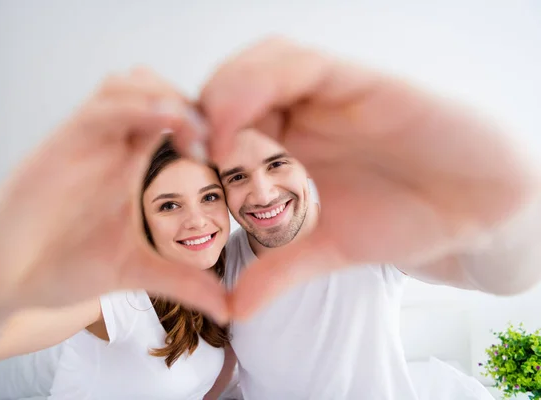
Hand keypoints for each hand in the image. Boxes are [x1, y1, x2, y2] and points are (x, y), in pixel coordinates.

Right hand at [0, 68, 227, 322]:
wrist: (7, 281)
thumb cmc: (67, 266)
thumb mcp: (137, 273)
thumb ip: (183, 283)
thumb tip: (231, 309)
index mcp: (133, 166)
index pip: (176, 120)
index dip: (210, 125)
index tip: (231, 152)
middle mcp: (112, 146)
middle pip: (156, 90)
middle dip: (193, 103)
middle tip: (215, 138)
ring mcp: (87, 142)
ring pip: (128, 85)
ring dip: (166, 96)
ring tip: (195, 132)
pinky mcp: (60, 146)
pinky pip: (100, 109)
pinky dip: (135, 106)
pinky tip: (165, 122)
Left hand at [199, 37, 538, 318]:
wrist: (469, 205)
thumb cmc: (399, 217)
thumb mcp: (325, 250)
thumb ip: (277, 271)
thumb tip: (231, 309)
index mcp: (280, 145)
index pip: (215, 132)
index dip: (183, 153)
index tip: (159, 186)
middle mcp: (293, 112)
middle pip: (221, 94)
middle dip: (190, 123)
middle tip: (170, 159)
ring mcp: (320, 91)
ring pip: (249, 70)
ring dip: (218, 103)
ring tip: (207, 148)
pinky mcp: (351, 77)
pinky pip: (296, 65)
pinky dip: (258, 87)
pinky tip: (242, 129)